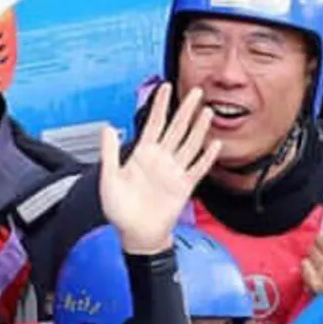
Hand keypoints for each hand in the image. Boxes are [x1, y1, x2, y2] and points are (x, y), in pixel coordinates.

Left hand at [98, 83, 218, 254]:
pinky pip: (198, 168)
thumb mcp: (109, 179)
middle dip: (185, 109)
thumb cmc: (121, 211)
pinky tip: (215, 144)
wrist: (137, 235)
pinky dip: (207, 156)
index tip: (165, 87)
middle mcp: (161, 160)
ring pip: (190, 144)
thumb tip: (107, 127)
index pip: (153, 123)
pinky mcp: (184, 186)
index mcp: (142, 155)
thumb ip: (109, 153)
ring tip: (206, 111)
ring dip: (198, 128)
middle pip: (177, 128)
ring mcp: (174, 172)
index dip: (159, 105)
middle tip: (195, 91)